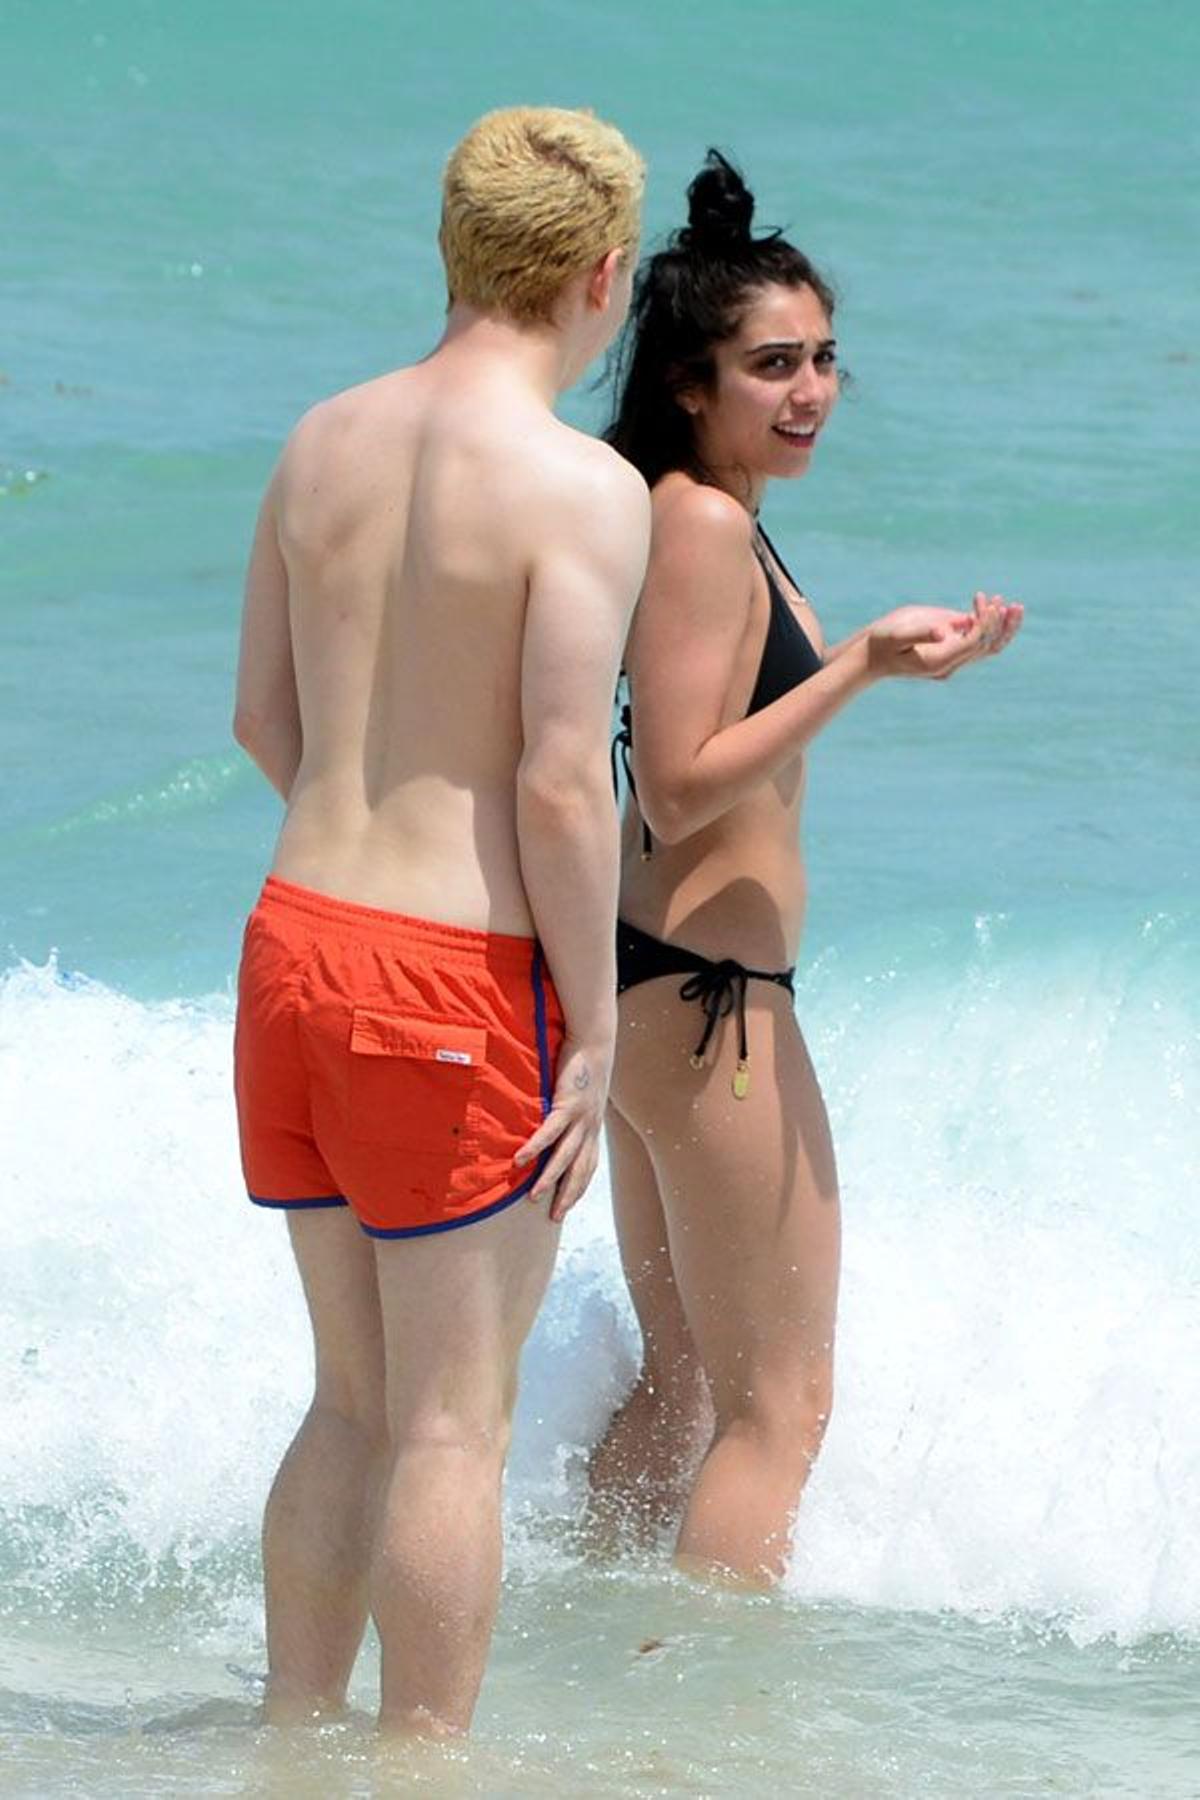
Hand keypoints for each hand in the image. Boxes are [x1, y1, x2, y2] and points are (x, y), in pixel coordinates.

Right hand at [513, 1037, 610, 1223]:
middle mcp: (589, 1129)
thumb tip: (554, 1125)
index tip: (566, 1207)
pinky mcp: (567, 1105)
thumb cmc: (584, 1069)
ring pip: (565, 1157)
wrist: (594, 1044)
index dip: (578, 1188)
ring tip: (533, 1198)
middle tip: (554, 1218)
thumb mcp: (580, 1097)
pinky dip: (535, 1147)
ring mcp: (580, 1119)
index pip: (587, 1167)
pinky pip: (549, 1132)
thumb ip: (569, 1114)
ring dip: (549, 1179)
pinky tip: (520, 1160)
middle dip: (567, 1196)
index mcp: (592, 1129)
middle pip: (579, 1171)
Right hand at [868, 594, 1022, 680]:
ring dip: (1002, 626)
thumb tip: (944, 631)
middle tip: (1010, 604)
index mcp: (941, 661)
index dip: (985, 624)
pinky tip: (990, 602)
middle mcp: (952, 661)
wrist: (873, 654)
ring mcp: (953, 654)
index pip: (974, 643)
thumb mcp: (897, 636)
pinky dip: (988, 622)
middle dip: (1001, 624)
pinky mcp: (951, 644)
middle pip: (987, 646)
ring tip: (1015, 606)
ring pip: (987, 644)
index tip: (988, 603)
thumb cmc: (882, 643)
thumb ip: (921, 633)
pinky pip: (977, 637)